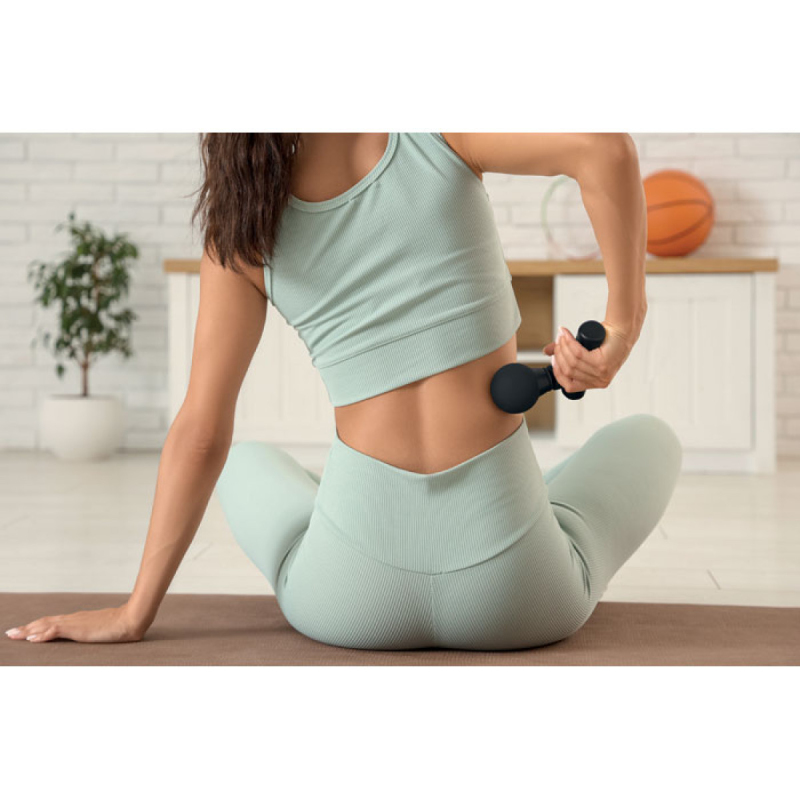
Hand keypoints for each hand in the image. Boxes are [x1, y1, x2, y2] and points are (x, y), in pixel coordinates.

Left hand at [5, 604, 144, 643]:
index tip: (24, 631)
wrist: (130, 620)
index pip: (53, 622)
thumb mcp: (103, 629)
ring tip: (14, 635)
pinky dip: (42, 634)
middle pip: (44, 622)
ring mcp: (74, 622)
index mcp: (78, 620)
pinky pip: (55, 630)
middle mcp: (73, 619)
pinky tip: (32, 638)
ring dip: (28, 630)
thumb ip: (93, 631)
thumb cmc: (121, 625)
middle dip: (27, 628)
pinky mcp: (77, 628)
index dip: (37, 626)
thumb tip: (90, 633)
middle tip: (11, 633)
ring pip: (45, 625)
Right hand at [543, 321, 634, 393]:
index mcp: (595, 383)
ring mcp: (602, 374)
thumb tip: (546, 352)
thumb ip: (565, 353)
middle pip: (568, 371)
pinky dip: (570, 343)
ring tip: (562, 335)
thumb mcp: (583, 351)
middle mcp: (599, 382)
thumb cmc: (605, 341)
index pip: (568, 385)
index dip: (557, 371)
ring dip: (563, 347)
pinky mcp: (602, 363)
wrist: (622, 330)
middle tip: (558, 340)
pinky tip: (566, 336)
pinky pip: (579, 354)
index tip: (553, 357)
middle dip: (559, 354)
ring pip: (572, 362)